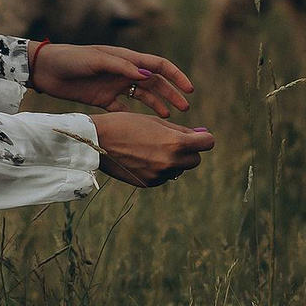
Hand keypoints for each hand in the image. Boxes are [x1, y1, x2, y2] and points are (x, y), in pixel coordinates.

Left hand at [32, 42, 195, 116]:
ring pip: (143, 97)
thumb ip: (122, 67)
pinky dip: (136, 116)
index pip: (159, 65)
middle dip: (171, 94)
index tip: (189, 90)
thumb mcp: (97, 60)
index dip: (176, 76)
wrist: (46, 70)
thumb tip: (148, 75)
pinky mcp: (103, 99)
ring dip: (158, 105)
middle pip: (155, 83)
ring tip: (170, 119)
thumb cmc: (71, 59)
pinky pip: (125, 109)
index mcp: (127, 58)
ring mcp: (115, 86)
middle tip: (185, 110)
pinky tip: (145, 128)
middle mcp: (124, 71)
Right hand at [92, 111, 214, 188]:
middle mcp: (170, 162)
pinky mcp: (149, 183)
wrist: (97, 140)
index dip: (203, 138)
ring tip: (152, 148)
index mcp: (175, 143)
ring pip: (179, 169)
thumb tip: (204, 134)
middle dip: (189, 151)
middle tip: (173, 141)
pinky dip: (160, 168)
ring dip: (174, 160)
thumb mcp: (156, 122)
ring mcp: (159, 175)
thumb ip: (182, 130)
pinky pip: (164, 176)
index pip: (207, 143)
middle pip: (196, 160)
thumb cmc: (127, 124)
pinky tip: (143, 157)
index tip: (196, 135)